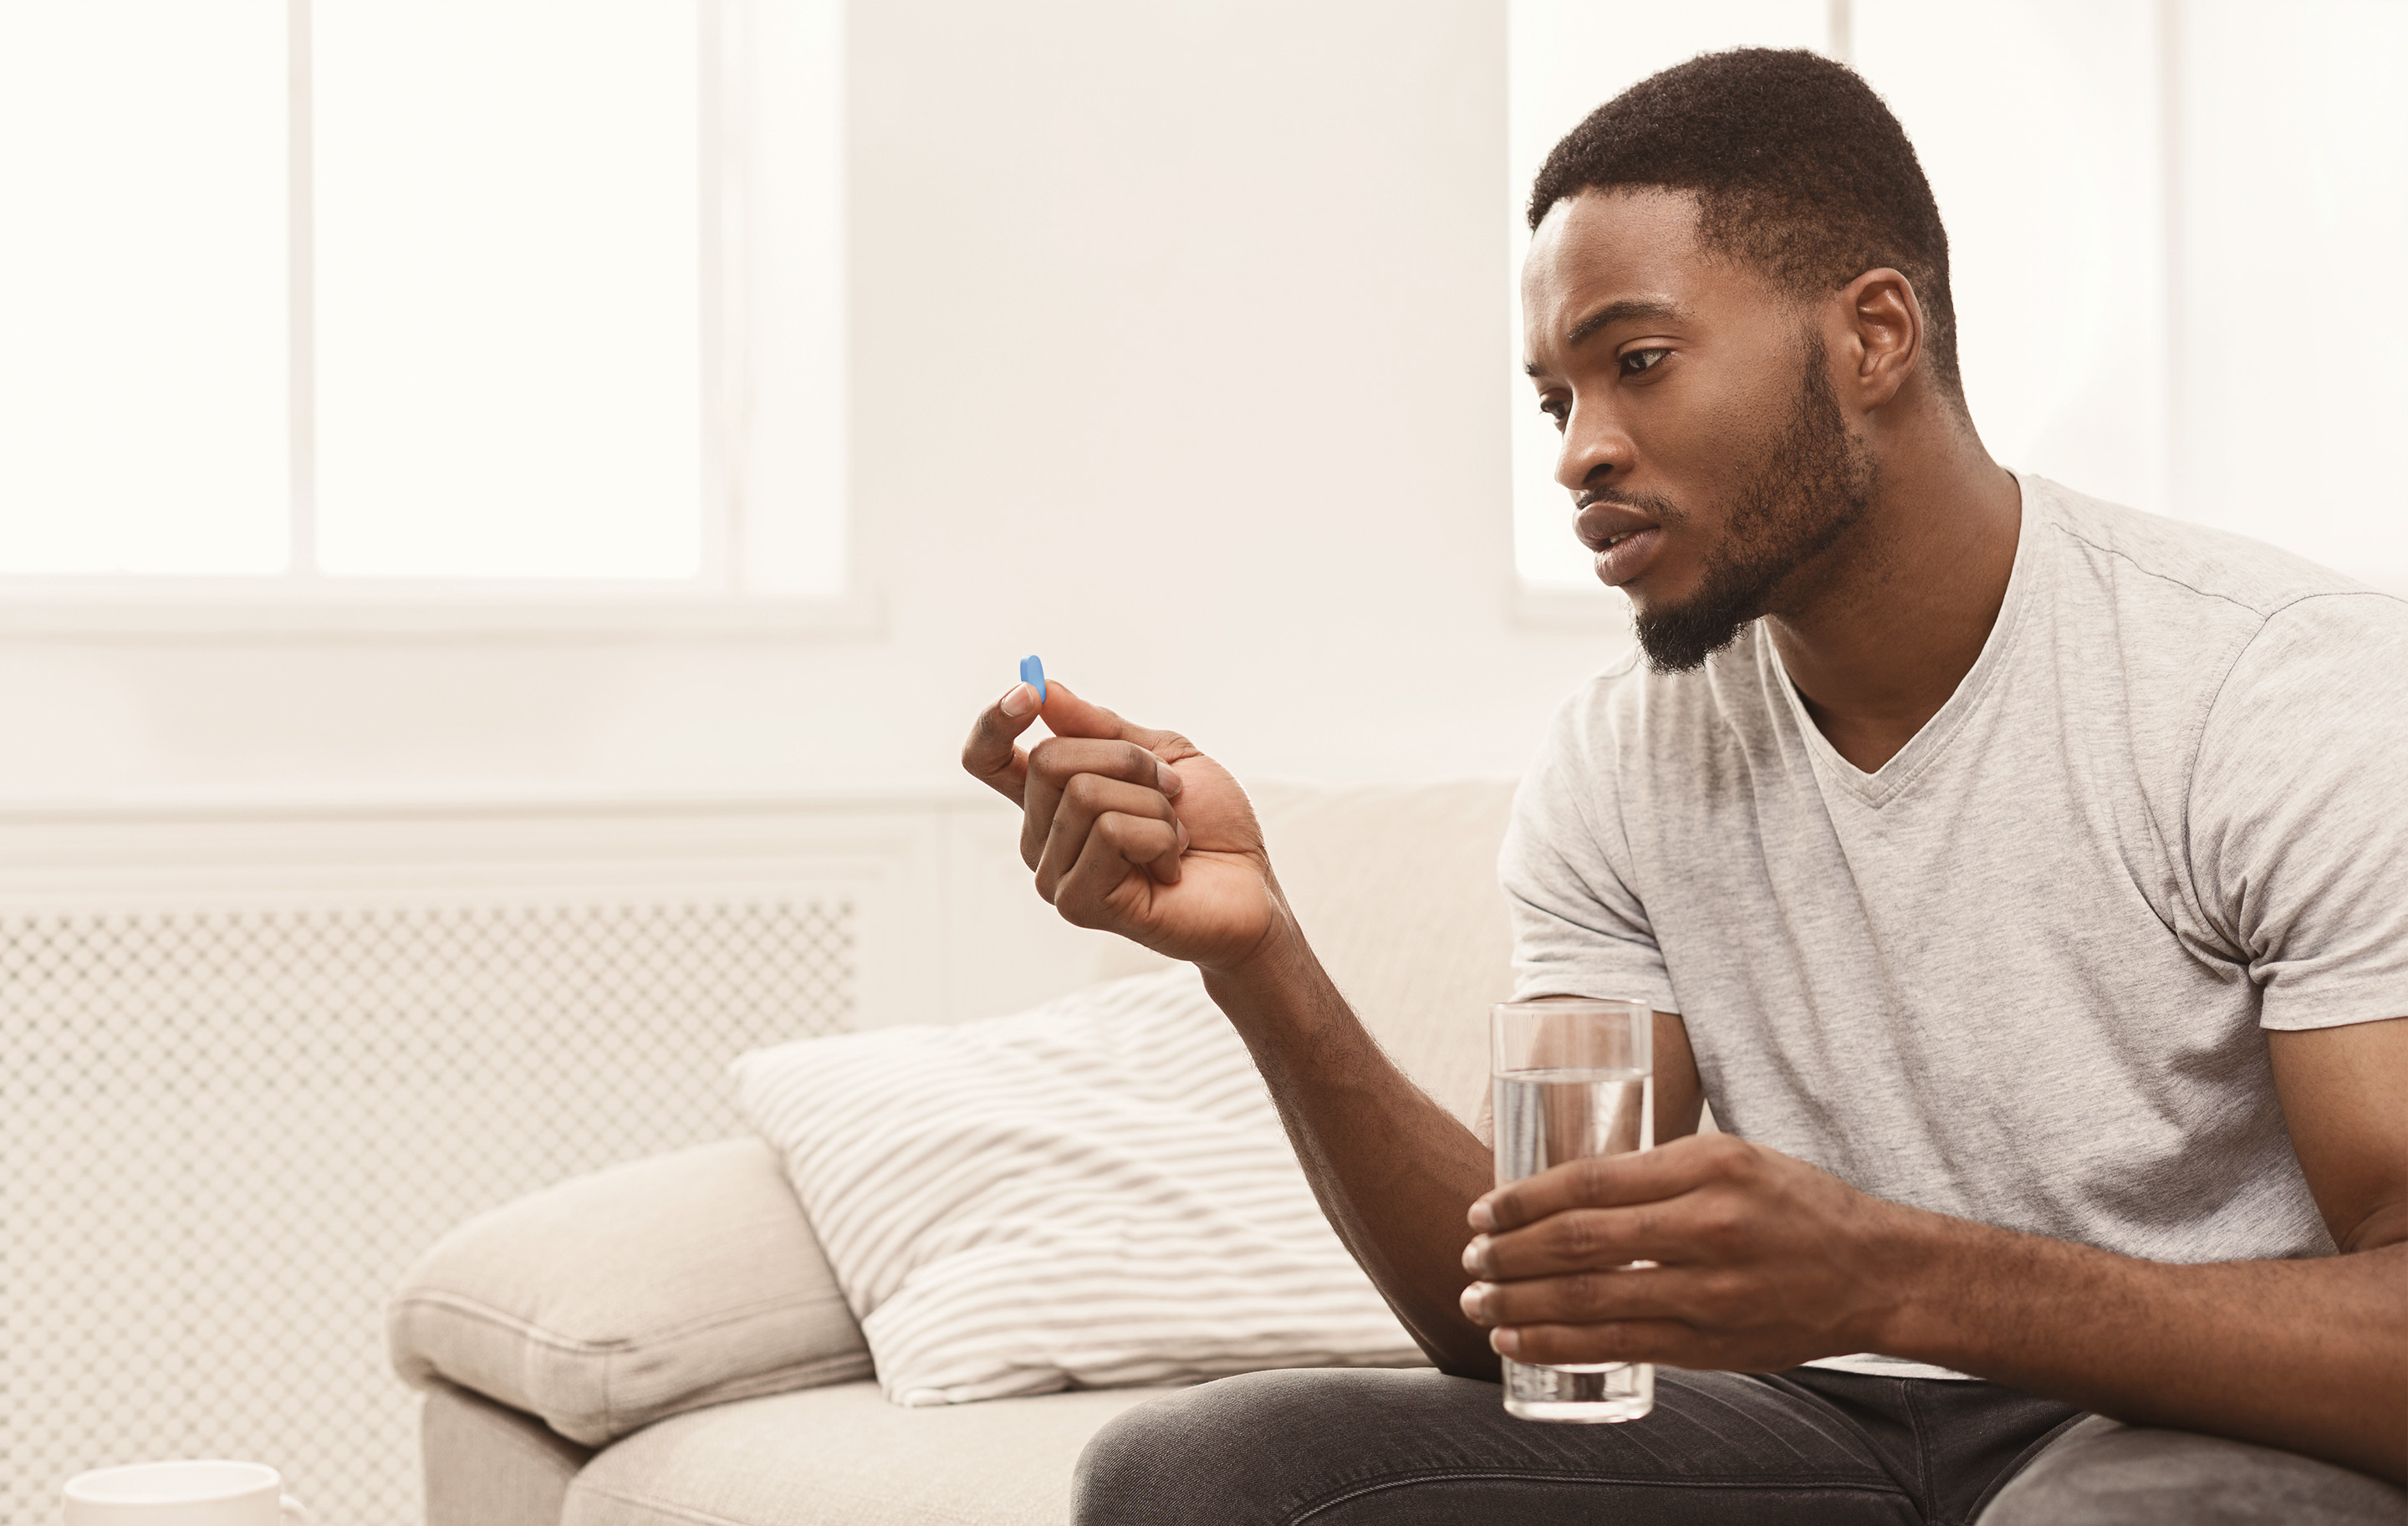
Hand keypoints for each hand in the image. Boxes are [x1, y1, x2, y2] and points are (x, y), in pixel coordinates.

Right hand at [960, 677, 1284, 970]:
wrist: (1252, 890)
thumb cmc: (1211, 825)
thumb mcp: (1163, 754)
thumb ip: (1102, 728)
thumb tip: (1046, 689)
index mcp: (1052, 799)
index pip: (987, 758)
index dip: (995, 722)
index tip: (1028, 692)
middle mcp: (1041, 837)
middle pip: (1048, 759)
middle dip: (1127, 759)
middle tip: (1171, 790)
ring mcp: (1054, 874)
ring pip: (1084, 794)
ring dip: (1153, 804)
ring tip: (1175, 836)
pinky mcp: (1078, 903)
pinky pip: (1111, 832)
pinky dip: (1160, 836)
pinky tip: (1171, 867)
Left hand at [1456, 1132, 1916, 1370]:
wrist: (1875, 1273)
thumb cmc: (1795, 1205)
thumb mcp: (1732, 1157)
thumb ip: (1658, 1171)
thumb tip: (1567, 1184)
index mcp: (1708, 1166)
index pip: (1591, 1181)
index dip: (1524, 1199)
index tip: (1483, 1210)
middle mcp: (1706, 1227)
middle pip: (1579, 1242)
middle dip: (1510, 1254)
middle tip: (1470, 1258)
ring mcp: (1709, 1293)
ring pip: (1590, 1299)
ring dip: (1520, 1306)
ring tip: (1478, 1304)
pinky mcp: (1710, 1344)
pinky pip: (1619, 1346)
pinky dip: (1558, 1346)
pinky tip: (1518, 1343)